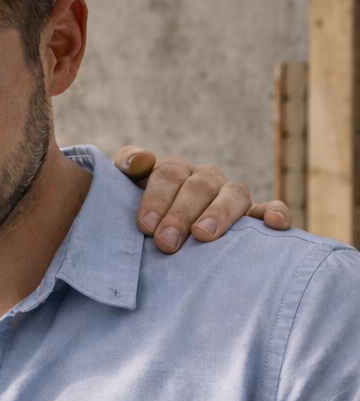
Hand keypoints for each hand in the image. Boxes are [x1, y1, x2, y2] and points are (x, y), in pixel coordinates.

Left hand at [115, 147, 291, 253]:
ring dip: (220, 214)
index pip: (169, 174)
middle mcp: (205, 180)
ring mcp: (230, 196)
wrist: (160, 235)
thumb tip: (141, 159)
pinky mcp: (253, 215)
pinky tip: (275, 224)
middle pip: (200, 186)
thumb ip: (127, 167)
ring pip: (234, 194)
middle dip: (181, 213)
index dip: (156, 197)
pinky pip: (270, 209)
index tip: (145, 226)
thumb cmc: (140, 214)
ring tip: (203, 235)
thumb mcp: (125, 188)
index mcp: (175, 171)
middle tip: (166, 242)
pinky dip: (276, 213)